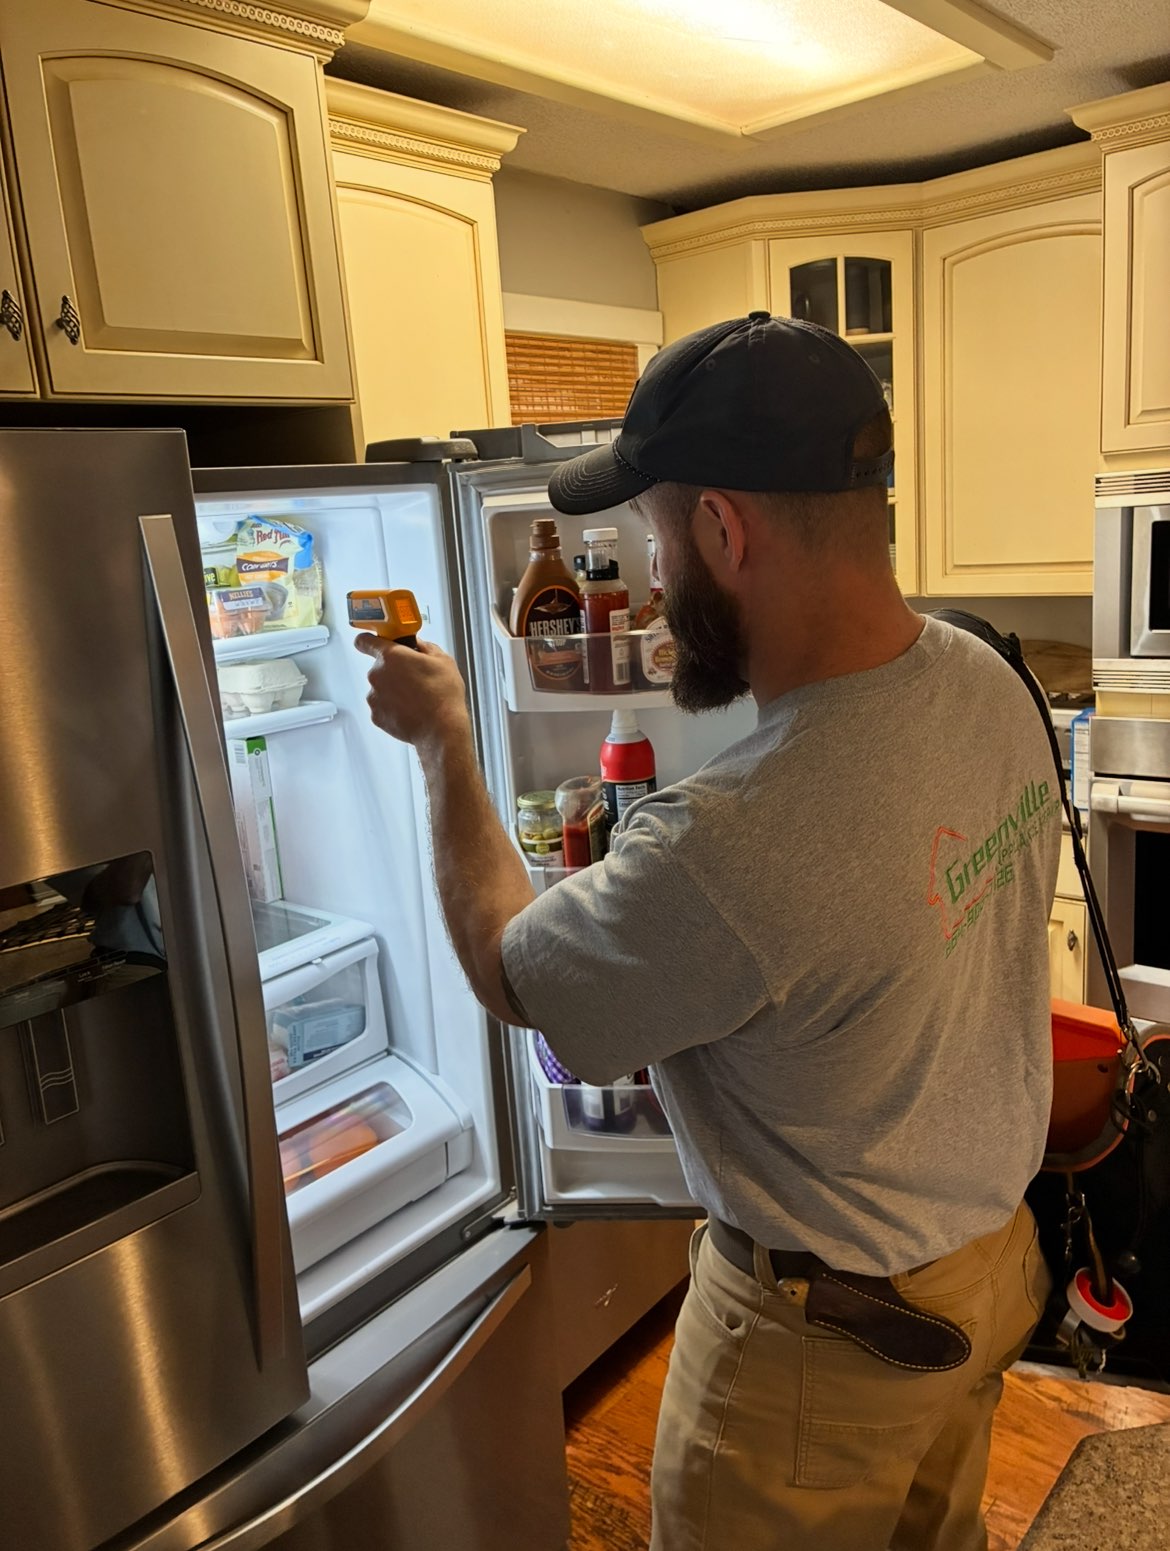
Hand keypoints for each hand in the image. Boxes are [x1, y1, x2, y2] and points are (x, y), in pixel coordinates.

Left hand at [354, 634, 469, 749]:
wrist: (441, 729)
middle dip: (394, 671)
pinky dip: (392, 708)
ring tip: (415, 698)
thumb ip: (425, 647)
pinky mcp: (376, 716)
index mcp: (391, 656)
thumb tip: (419, 645)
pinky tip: (410, 710)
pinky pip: (382, 707)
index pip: (365, 641)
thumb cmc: (442, 695)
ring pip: (381, 688)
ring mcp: (374, 697)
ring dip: (393, 690)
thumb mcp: (443, 660)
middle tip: (414, 679)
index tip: (372, 643)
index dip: (368, 641)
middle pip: (379, 667)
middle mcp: (377, 675)